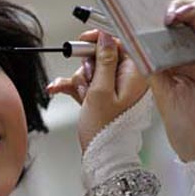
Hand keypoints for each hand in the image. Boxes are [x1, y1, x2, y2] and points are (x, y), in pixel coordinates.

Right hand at [47, 30, 147, 151]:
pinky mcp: (104, 98)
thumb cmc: (106, 130)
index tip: (84, 40)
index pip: (121, 43)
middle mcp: (128, 80)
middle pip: (103, 56)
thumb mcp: (101, 91)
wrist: (102, 158)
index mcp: (136, 75)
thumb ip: (104, 60)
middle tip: (86, 81)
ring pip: (92, 71)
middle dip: (87, 66)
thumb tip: (105, 37)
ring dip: (79, 79)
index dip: (101, 40)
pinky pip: (87, 84)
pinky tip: (58, 88)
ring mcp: (116, 90)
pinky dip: (73, 87)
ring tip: (81, 95)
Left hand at [150, 0, 194, 160]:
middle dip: (180, 11)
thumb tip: (137, 37)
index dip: (162, 19)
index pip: (175, 29)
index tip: (144, 16)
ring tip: (181, 12)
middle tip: (166, 16)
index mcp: (182, 59)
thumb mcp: (161, 90)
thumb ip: (154, 63)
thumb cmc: (184, 124)